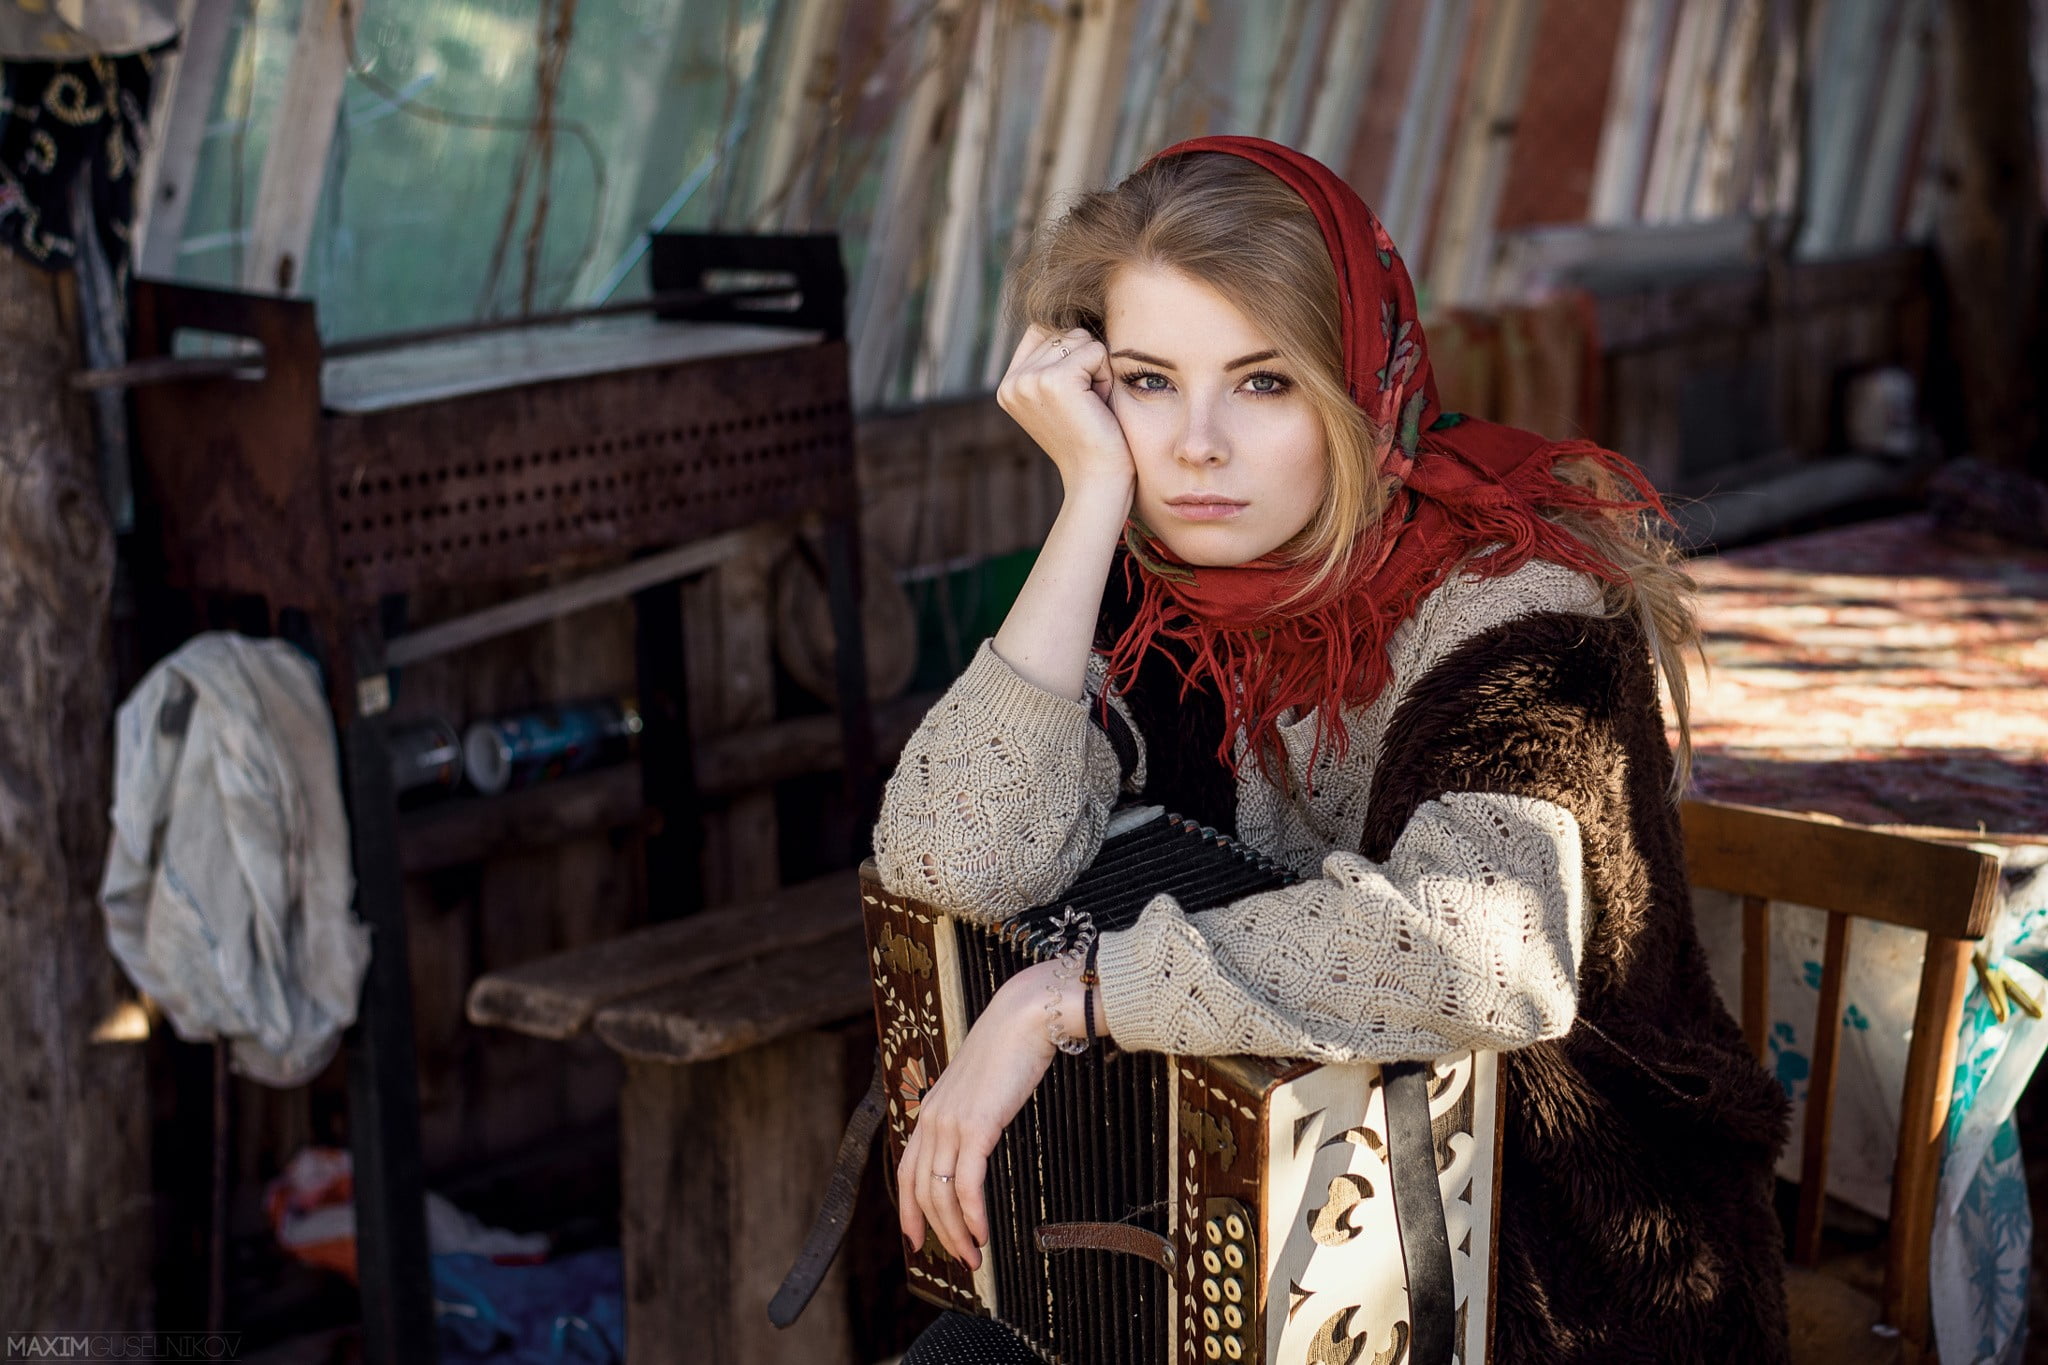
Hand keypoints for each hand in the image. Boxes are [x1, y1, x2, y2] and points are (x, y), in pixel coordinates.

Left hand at [897, 961, 1070, 1269]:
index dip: (908, 1210)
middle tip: (960, 1260)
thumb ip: (971, 1115)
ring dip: (957, 1232)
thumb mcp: (981, 1087)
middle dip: (938, 1233)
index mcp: (930, 1110)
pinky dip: (972, 1215)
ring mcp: (950, 1124)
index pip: (907, 1171)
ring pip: (940, 1195)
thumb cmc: (1011, 1049)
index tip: (916, 1240)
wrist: (1025, 1017)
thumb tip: (978, 1142)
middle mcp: (932, 1119)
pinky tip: (982, 1232)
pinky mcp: (975, 1127)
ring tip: (974, 1256)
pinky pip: (965, 1184)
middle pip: (920, 1191)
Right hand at [995, 324, 1134, 501]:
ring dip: (1096, 370)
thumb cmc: (1091, 438)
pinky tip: (1097, 406)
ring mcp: (1030, 380)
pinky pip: (1096, 351)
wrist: (1097, 479)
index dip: (1072, 357)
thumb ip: (1054, 360)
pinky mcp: (1055, 380)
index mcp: (1008, 386)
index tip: (1074, 401)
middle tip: (1085, 407)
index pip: (1044, 332)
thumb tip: (1072, 314)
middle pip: (1063, 332)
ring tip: (1091, 406)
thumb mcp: (1062, 397)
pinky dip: (1105, 376)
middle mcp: (1012, 382)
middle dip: (1085, 364)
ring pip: (1080, 339)